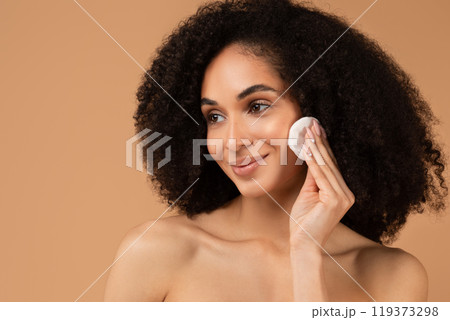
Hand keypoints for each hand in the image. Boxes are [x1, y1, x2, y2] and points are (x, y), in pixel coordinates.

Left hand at [289, 119, 354, 250]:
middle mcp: (346, 194)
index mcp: (342, 193)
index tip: (315, 131)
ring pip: (326, 167)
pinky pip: (321, 176)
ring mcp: (343, 197)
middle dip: (319, 143)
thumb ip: (313, 178)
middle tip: (311, 125)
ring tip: (307, 132)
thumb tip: (310, 157)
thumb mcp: (308, 194)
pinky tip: (307, 148)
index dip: (323, 147)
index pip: (331, 166)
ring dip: (315, 148)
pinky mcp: (335, 200)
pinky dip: (312, 161)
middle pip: (330, 163)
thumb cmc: (304, 222)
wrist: (303, 243)